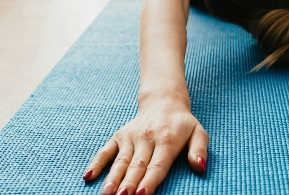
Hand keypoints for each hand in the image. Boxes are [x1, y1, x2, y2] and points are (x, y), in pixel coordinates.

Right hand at [83, 100, 208, 194]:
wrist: (163, 102)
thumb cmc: (183, 124)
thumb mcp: (199, 133)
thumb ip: (200, 150)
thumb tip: (200, 167)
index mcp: (167, 140)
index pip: (157, 165)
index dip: (150, 181)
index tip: (141, 194)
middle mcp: (147, 138)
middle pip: (136, 166)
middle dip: (129, 183)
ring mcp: (130, 137)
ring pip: (120, 161)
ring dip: (112, 178)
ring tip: (106, 194)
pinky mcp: (119, 136)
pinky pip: (106, 151)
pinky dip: (97, 163)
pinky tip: (89, 176)